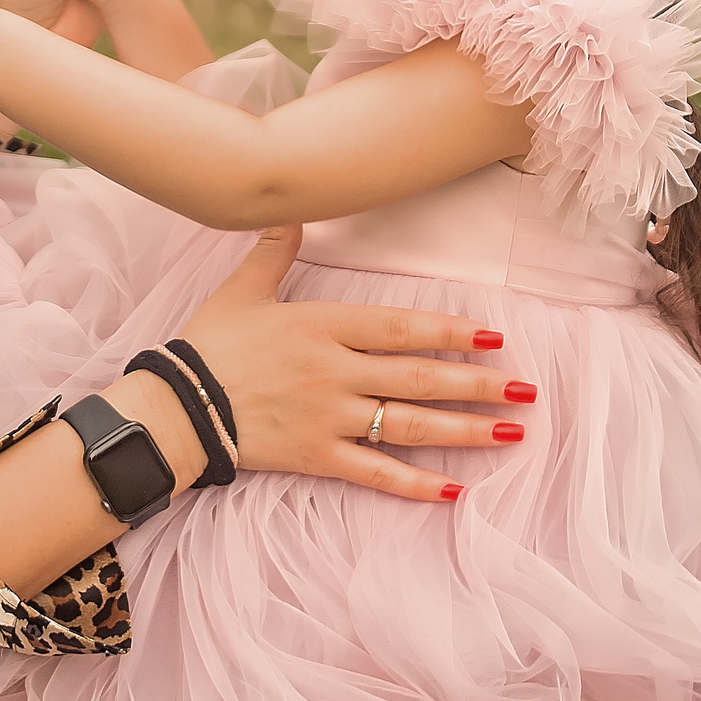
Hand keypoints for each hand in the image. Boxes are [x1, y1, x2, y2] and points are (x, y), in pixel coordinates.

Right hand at [175, 225, 531, 502]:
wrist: (174, 406)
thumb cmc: (208, 344)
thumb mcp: (243, 289)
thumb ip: (276, 250)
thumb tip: (294, 211)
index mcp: (322, 325)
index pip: (400, 328)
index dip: (451, 332)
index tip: (495, 338)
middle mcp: (335, 371)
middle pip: (419, 377)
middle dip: (478, 383)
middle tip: (526, 390)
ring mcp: (328, 417)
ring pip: (409, 424)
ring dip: (465, 430)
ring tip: (511, 433)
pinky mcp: (316, 456)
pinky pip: (374, 474)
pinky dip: (415, 484)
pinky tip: (455, 489)